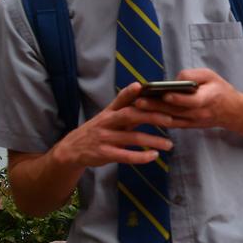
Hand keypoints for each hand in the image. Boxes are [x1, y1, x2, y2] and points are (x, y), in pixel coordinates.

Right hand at [50, 83, 172, 168]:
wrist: (72, 150)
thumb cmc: (99, 130)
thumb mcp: (109, 117)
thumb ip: (128, 109)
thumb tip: (152, 99)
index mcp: (110, 111)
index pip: (120, 99)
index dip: (129, 92)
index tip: (141, 86)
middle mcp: (107, 122)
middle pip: (130, 115)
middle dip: (151, 116)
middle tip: (170, 119)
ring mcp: (104, 138)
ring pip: (132, 137)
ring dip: (153, 141)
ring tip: (169, 144)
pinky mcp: (104, 154)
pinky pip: (125, 155)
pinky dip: (141, 157)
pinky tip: (154, 156)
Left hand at [136, 68, 242, 130]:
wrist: (231, 111)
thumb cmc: (220, 89)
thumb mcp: (211, 75)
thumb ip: (193, 75)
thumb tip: (174, 80)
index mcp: (208, 98)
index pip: (193, 101)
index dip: (179, 98)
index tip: (165, 94)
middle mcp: (200, 113)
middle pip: (176, 111)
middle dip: (156, 106)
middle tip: (139, 101)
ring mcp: (193, 121)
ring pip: (171, 119)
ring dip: (152, 114)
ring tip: (136, 107)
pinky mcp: (188, 126)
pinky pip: (171, 124)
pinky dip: (157, 120)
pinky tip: (144, 114)